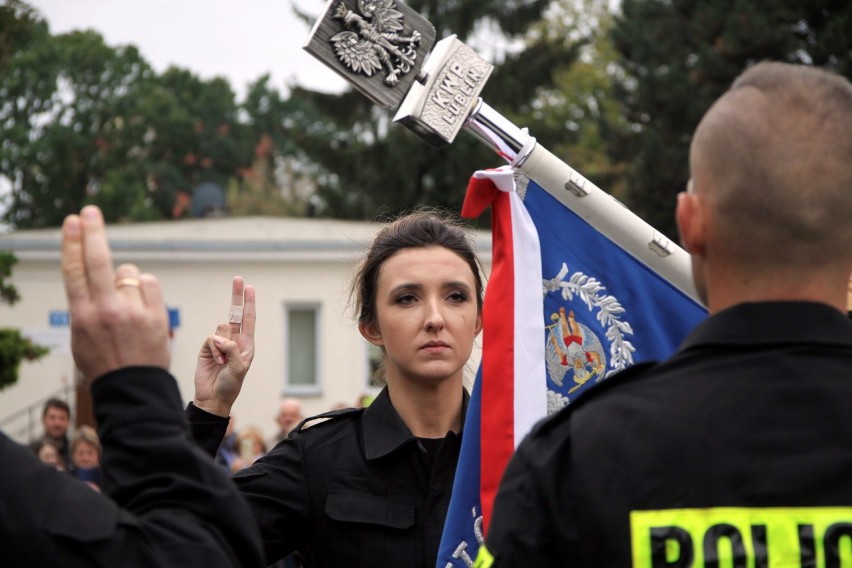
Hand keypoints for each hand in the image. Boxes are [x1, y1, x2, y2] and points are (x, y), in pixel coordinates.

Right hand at [61, 206, 169, 379]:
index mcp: (82, 316)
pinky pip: (150, 283)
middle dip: (93, 232)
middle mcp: (106, 311)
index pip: (74, 271)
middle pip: (98, 261)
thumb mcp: (80, 336)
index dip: (72, 243)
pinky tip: (142, 305)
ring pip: (129, 274)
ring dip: (127, 282)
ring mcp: (133, 312)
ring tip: (126, 308)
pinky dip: (146, 288)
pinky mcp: (156, 315)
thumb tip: (90, 275)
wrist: (133, 388)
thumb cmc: (104, 361)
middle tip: (90, 212)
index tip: (73, 222)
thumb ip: (85, 305)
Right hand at [193, 277, 255, 416]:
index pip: (248, 319)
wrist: (212, 398)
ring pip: (220, 328)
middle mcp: (234, 340)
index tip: (250, 287)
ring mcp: (220, 343)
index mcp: (246, 344)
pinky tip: (215, 361)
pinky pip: (210, 339)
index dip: (249, 303)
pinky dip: (213, 350)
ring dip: (222, 345)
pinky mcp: (207, 347)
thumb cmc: (230, 386)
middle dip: (236, 296)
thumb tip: (220, 336)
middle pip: (234, 313)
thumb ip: (232, 350)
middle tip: (238, 278)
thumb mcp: (239, 369)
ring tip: (223, 361)